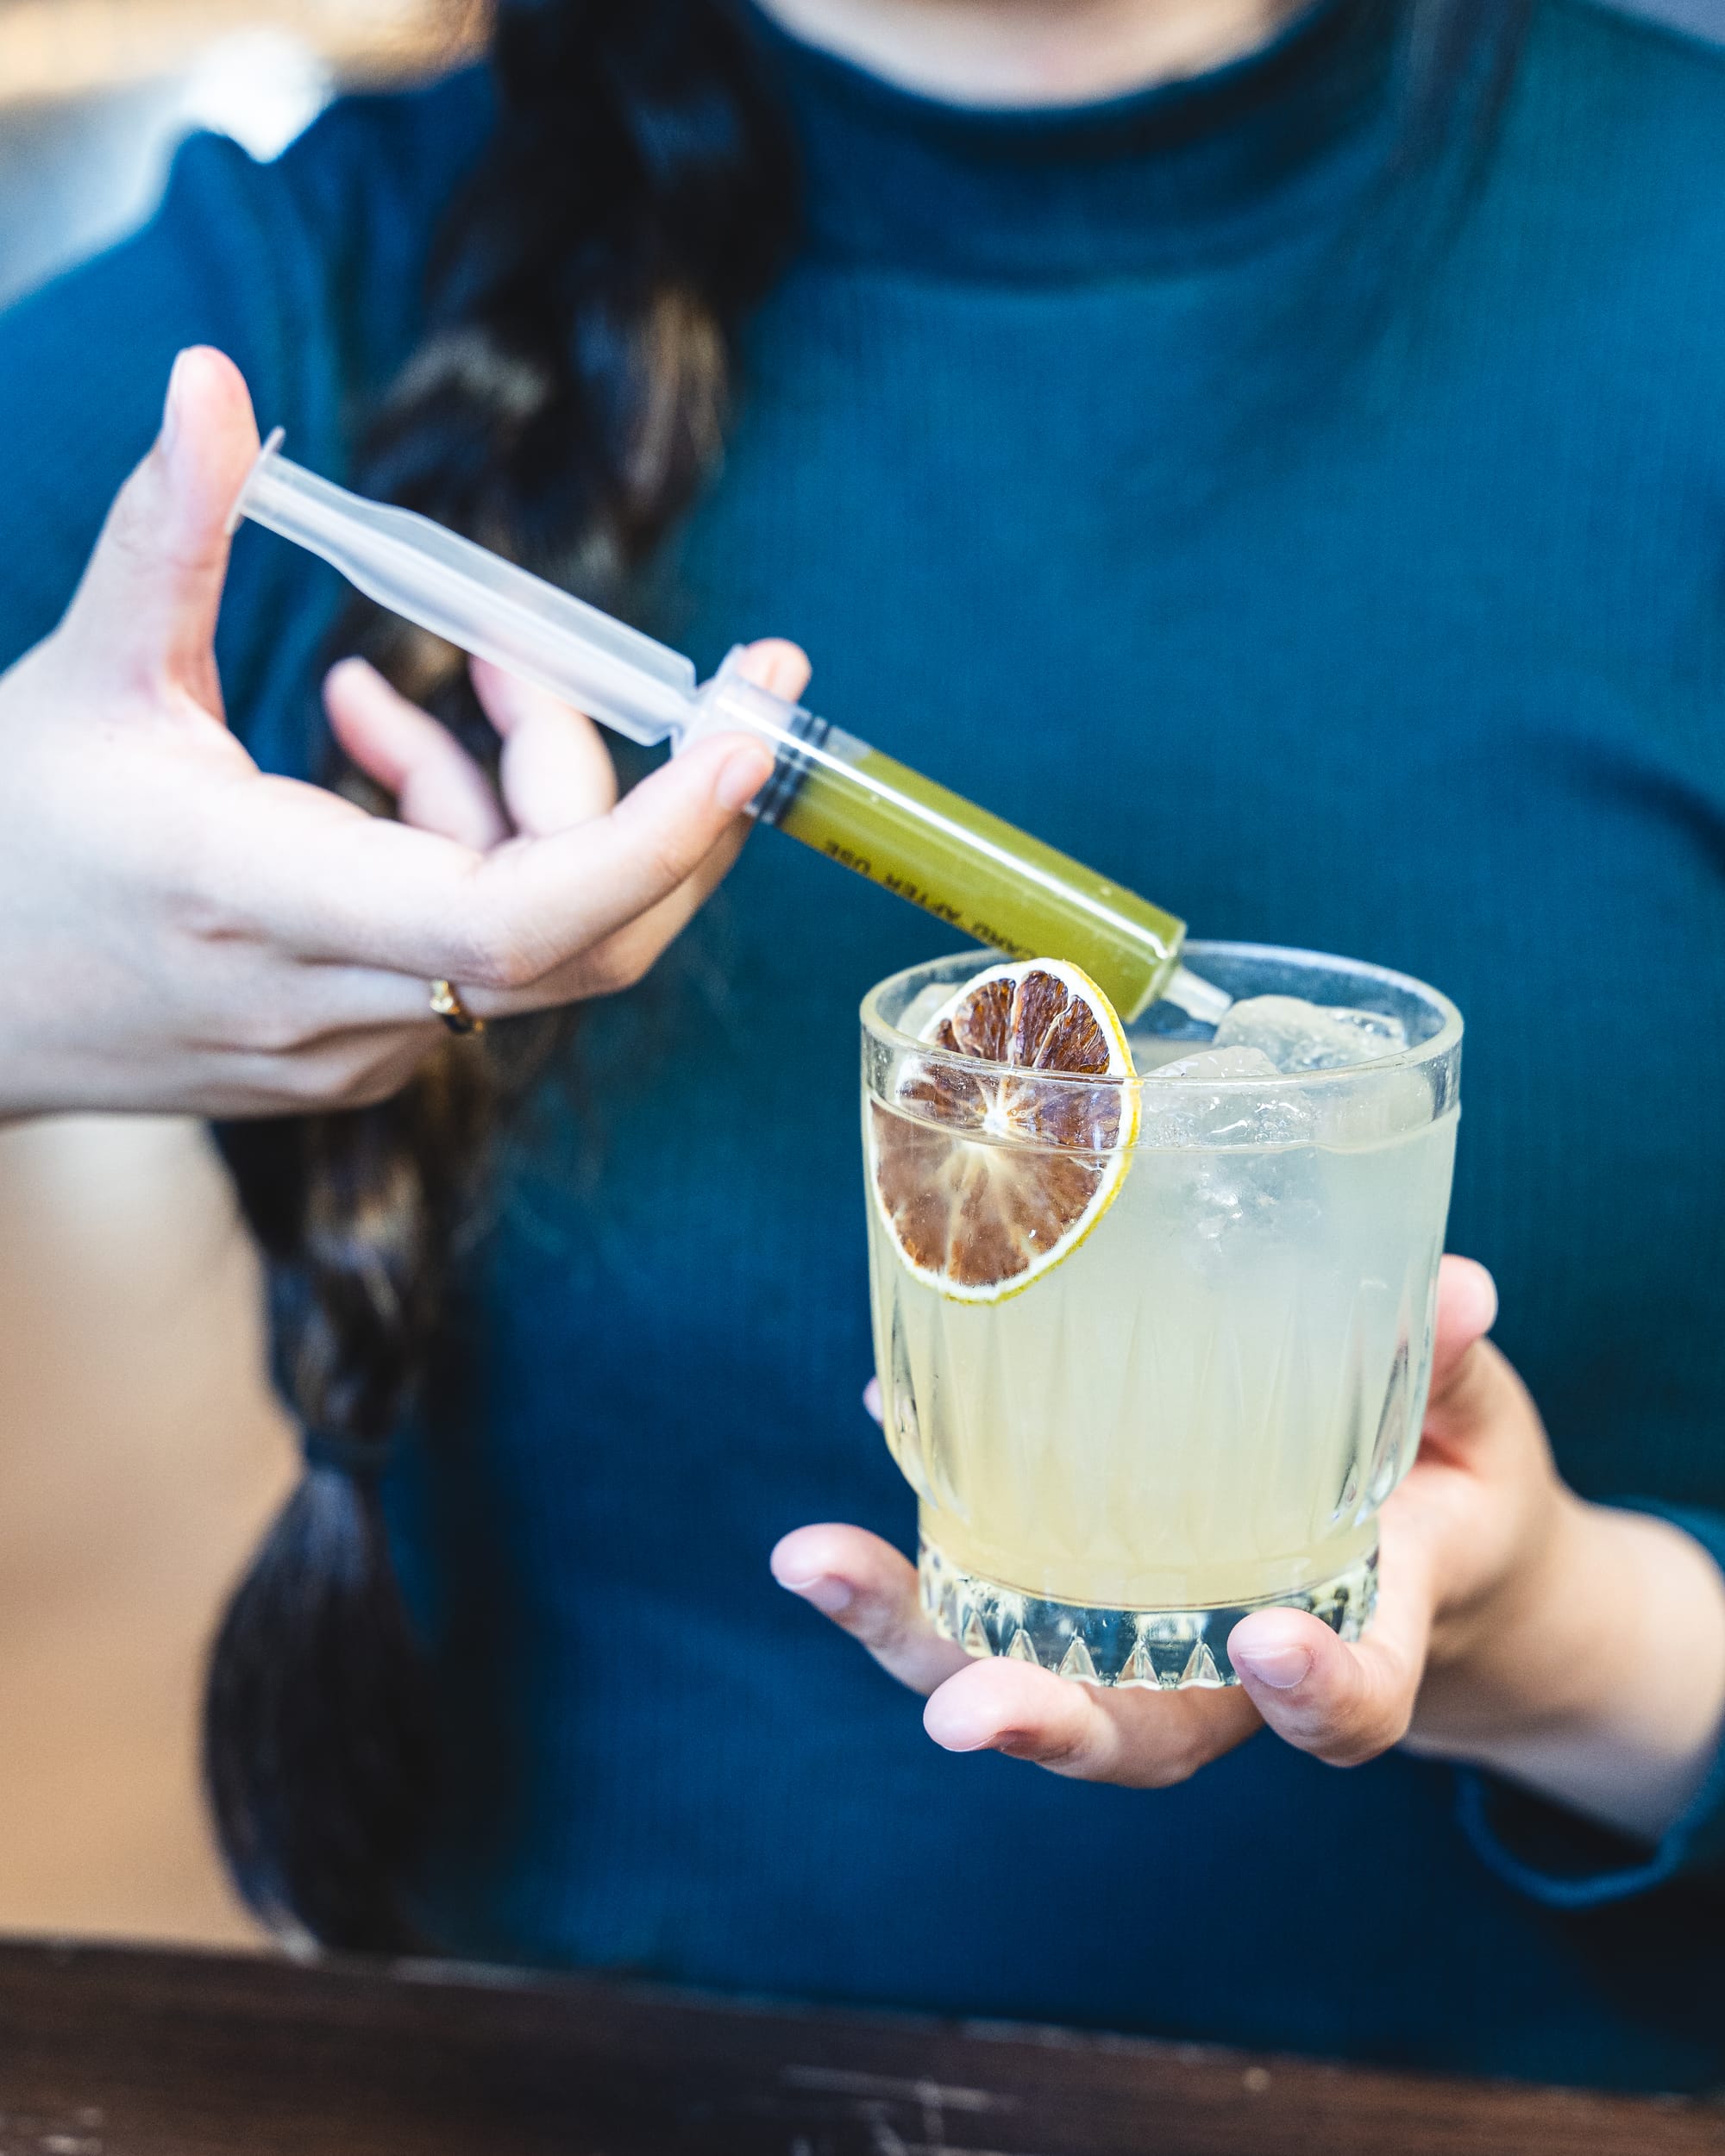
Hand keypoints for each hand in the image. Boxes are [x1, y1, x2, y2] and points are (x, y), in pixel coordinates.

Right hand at [0, 346, 797, 1120]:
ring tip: (383, 695)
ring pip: (537, 935)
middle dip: (654, 800)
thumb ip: (169, 533)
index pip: (519, 913)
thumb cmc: (1, 843)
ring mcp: (358, 1049)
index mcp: (266, 904)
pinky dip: (470, 847)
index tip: (742, 736)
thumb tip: (210, 377)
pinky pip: (480, 954)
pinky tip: (368, 765)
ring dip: (519, 797)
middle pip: (588, 934)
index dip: (655, 834)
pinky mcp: (362, 1053)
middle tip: (682, 683)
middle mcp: (336, 1003)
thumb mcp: (85, 678)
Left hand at [775, 1258, 1724, 1841]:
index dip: (1315, 1693)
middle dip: (1045, 1723)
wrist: (1429, 1553)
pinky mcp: (1080, 1583)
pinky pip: (986, 1591)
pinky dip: (907, 1561)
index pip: (1353, 1704)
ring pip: (1029, 1672)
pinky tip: (845, 1473)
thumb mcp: (1477, 1433)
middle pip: (1138, 1733)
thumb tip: (1459, 1289)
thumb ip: (1448, 1372)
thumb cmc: (1455, 1489)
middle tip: (959, 1713)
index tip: (1268, 1642)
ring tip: (814, 1564)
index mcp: (1366, 1631)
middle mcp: (1234, 1664)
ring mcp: (1147, 1634)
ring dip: (917, 1638)